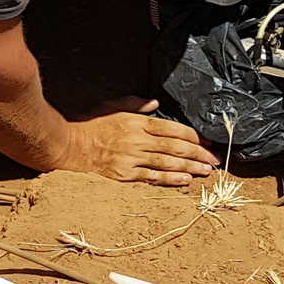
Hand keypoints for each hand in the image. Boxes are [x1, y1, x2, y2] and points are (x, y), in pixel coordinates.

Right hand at [42, 100, 218, 186]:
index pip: (173, 129)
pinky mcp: (125, 174)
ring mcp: (132, 158)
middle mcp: (138, 140)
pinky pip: (152, 178)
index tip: (207, 141)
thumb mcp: (112, 106)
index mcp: (137, 122)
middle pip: (176, 148)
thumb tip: (154, 103)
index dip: (194, 136)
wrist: (69, 145)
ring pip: (168, 164)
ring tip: (206, 171)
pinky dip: (171, 179)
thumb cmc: (90, 124)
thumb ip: (135, 104)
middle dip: (199, 154)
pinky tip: (185, 180)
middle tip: (215, 159)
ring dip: (190, 167)